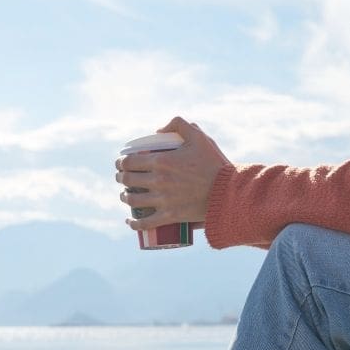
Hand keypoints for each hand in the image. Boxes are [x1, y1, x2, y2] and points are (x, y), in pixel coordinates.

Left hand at [115, 116, 232, 231]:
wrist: (228, 192)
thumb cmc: (214, 164)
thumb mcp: (198, 137)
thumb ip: (179, 124)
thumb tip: (158, 130)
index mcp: (162, 161)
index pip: (130, 162)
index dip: (121, 162)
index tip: (121, 163)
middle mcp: (158, 181)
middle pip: (128, 180)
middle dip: (121, 178)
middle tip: (122, 178)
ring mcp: (163, 200)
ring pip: (133, 201)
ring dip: (124, 198)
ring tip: (125, 196)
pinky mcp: (170, 216)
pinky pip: (146, 223)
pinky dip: (134, 224)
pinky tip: (130, 222)